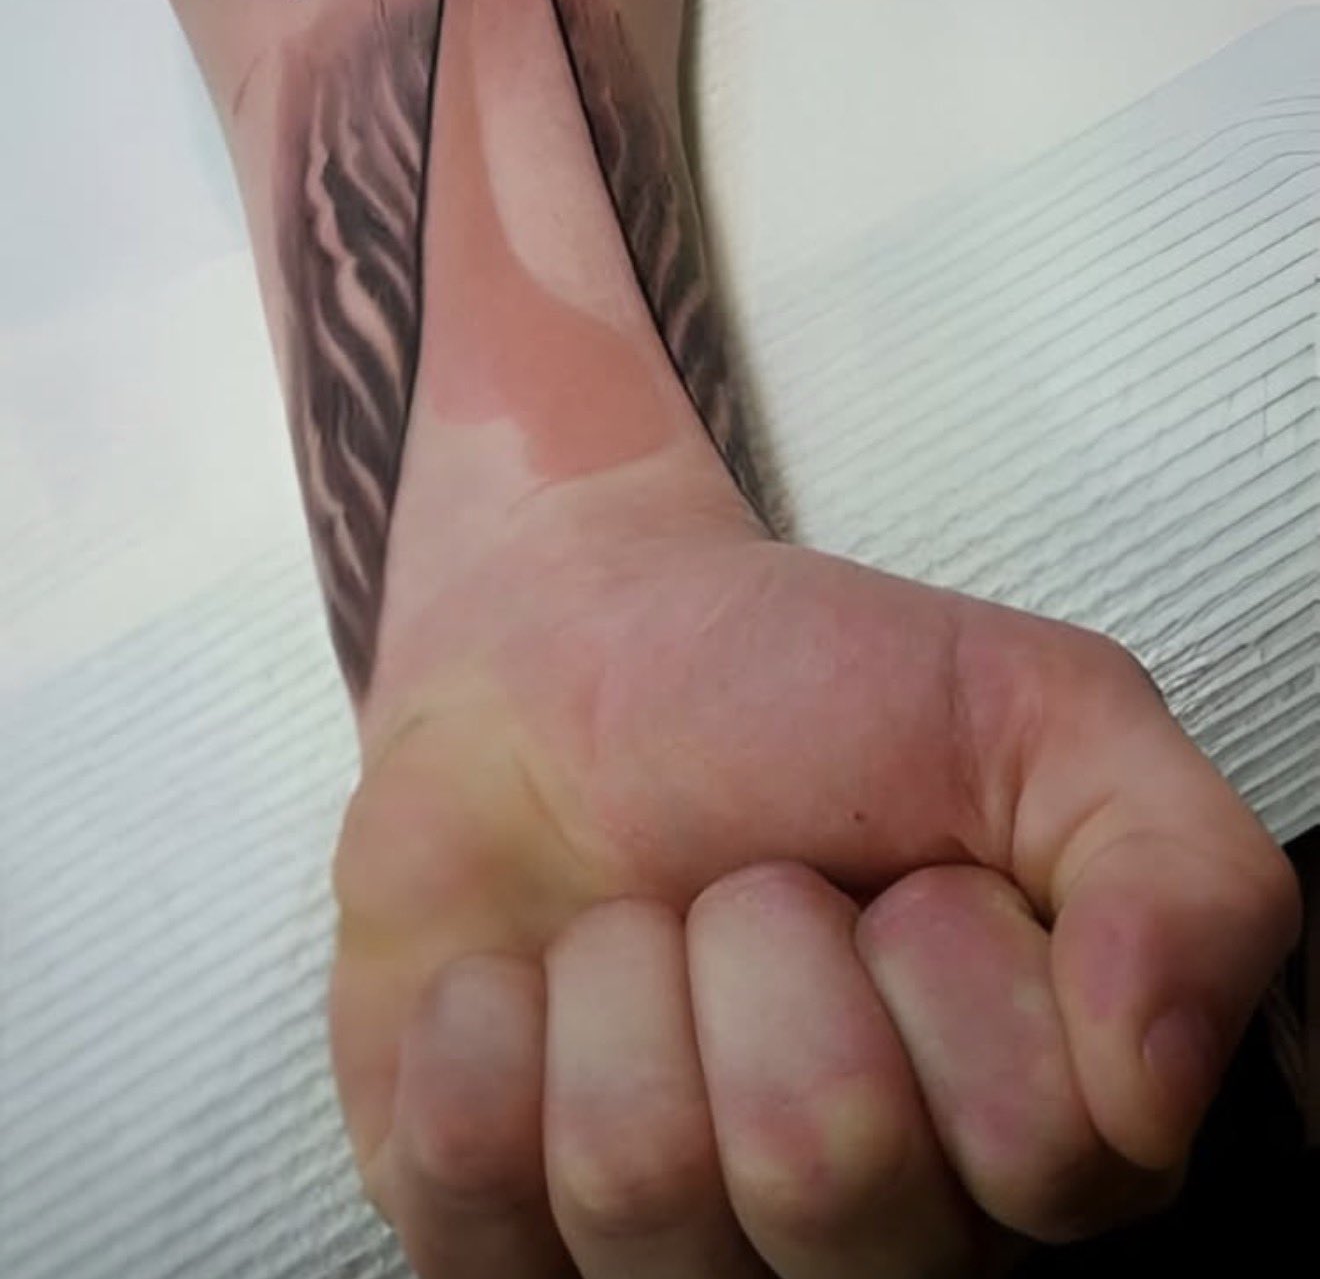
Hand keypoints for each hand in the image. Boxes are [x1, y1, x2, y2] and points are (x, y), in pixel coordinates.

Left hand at [330, 470, 1300, 1275]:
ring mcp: (664, 1260)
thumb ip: (1188, 875)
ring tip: (647, 921)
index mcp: (1025, 1144)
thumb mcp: (1045, 719)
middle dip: (769, 945)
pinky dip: (488, 1021)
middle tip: (757, 885)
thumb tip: (1155, 1089)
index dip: (957, 964)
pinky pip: (469, 1171)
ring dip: (626, 975)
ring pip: (638, 1179)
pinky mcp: (492, 1233)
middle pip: (823, 1171)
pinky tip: (529, 978)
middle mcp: (862, 1243)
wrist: (573, 653)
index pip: (1043, 1156)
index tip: (914, 874)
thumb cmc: (815, 692)